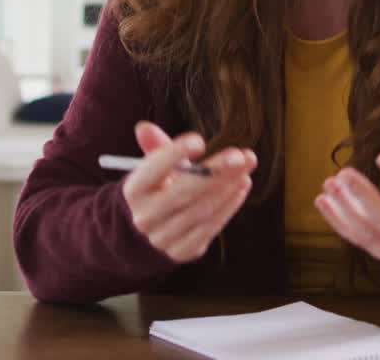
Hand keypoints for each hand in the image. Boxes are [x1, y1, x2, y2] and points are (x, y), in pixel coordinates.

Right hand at [122, 121, 256, 263]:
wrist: (149, 231)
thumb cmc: (158, 189)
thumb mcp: (154, 167)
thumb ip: (155, 146)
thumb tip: (145, 127)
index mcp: (134, 191)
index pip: (152, 170)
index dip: (174, 154)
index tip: (199, 141)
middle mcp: (145, 216)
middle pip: (183, 192)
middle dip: (215, 172)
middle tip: (239, 156)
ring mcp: (163, 237)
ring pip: (201, 210)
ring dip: (227, 187)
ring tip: (245, 167)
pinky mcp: (182, 251)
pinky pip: (210, 228)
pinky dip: (229, 206)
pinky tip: (242, 186)